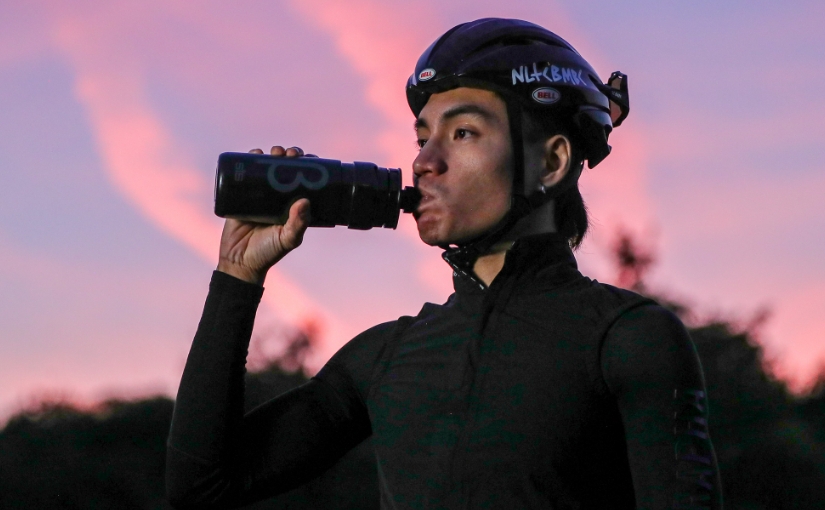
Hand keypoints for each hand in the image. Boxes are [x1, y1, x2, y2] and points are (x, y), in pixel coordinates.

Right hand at [216, 146, 311, 284]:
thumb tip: (304, 201)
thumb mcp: (287, 239)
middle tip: (289, 153)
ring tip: (273, 152)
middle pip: (285, 169)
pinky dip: (249, 160)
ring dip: (271, 155)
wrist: (239, 262)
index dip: (307, 167)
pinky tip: (254, 152)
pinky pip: (244, 174)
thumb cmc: (268, 253)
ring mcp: (259, 195)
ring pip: (266, 168)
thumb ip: (297, 224)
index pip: (303, 181)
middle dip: (288, 156)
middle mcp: (278, 198)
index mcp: (293, 206)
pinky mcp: (240, 196)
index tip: (310, 158)